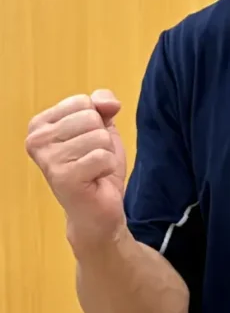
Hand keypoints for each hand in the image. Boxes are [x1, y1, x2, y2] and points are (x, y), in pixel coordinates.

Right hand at [26, 89, 127, 249]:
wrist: (97, 211)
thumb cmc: (95, 168)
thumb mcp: (102, 127)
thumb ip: (102, 104)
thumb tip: (109, 102)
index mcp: (40, 124)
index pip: (83, 101)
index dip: (97, 122)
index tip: (86, 144)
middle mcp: (36, 140)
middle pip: (91, 117)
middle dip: (102, 139)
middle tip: (91, 160)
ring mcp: (47, 159)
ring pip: (99, 136)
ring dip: (105, 155)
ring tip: (93, 170)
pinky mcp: (63, 177)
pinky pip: (102, 157)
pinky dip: (107, 168)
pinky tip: (95, 180)